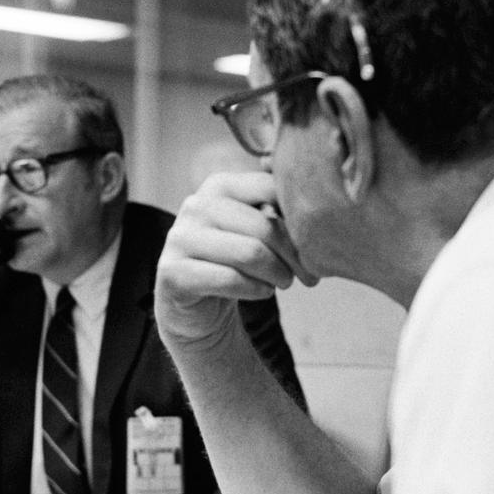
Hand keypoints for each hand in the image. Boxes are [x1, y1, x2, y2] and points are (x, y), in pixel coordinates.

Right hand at [155, 171, 317, 347]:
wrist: (196, 308)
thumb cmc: (236, 262)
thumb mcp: (257, 230)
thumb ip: (279, 209)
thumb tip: (321, 200)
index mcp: (219, 185)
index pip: (272, 189)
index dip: (301, 221)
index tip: (317, 246)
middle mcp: (195, 205)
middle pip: (265, 227)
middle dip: (294, 256)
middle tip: (308, 276)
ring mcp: (179, 238)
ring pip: (250, 253)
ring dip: (278, 275)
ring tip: (284, 283)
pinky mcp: (173, 273)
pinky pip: (230, 279)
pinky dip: (256, 290)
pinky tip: (262, 292)